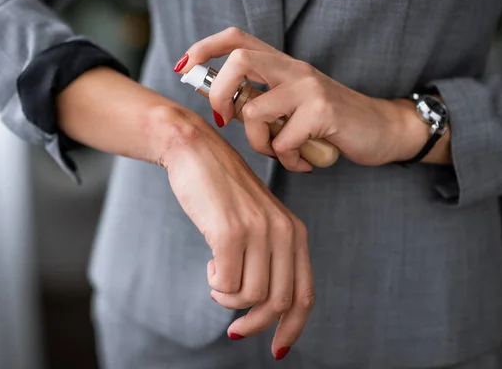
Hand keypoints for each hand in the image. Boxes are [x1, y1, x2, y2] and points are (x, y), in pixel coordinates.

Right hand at [162, 120, 314, 358]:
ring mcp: (258, 230)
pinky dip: (215, 285)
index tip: (277, 348)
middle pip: (279, 302)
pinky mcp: (230, 231)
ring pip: (250, 296)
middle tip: (234, 328)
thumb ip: (268, 257)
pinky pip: (225, 283)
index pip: (305, 295)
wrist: (196, 152)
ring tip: (216, 279)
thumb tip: (263, 308)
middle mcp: (283, 232)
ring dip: (228, 299)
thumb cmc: (222, 192)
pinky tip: (209, 266)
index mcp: (294, 232)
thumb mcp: (257, 223)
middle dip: (255, 324)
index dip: (293, 328)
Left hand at [179, 27, 451, 170]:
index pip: (236, 39)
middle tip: (224, 121)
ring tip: (278, 153)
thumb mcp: (291, 106)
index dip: (205, 48)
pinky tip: (302, 162)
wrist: (382, 129)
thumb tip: (221, 104)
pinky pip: (282, 141)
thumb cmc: (329, 121)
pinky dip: (287, 159)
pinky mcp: (323, 112)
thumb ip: (260, 101)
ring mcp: (309, 88)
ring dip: (258, 143)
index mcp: (282, 64)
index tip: (184, 67)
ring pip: (254, 111)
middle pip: (239, 60)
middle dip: (219, 94)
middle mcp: (294, 68)